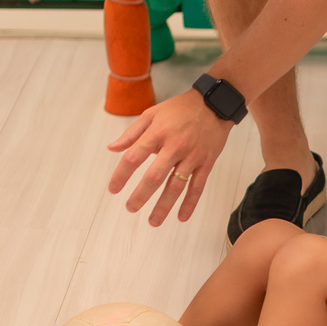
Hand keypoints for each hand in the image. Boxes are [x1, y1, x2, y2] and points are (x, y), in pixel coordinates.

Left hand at [107, 90, 233, 224]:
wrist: (214, 104)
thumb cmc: (180, 109)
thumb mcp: (152, 114)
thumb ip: (131, 133)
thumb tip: (112, 148)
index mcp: (157, 133)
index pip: (134, 157)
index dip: (121, 175)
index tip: (113, 189)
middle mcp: (175, 146)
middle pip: (154, 176)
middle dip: (141, 195)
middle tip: (130, 208)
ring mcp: (192, 156)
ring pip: (176, 186)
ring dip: (164, 206)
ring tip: (153, 221)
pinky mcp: (206, 163)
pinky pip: (198, 186)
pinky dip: (190, 203)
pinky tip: (181, 217)